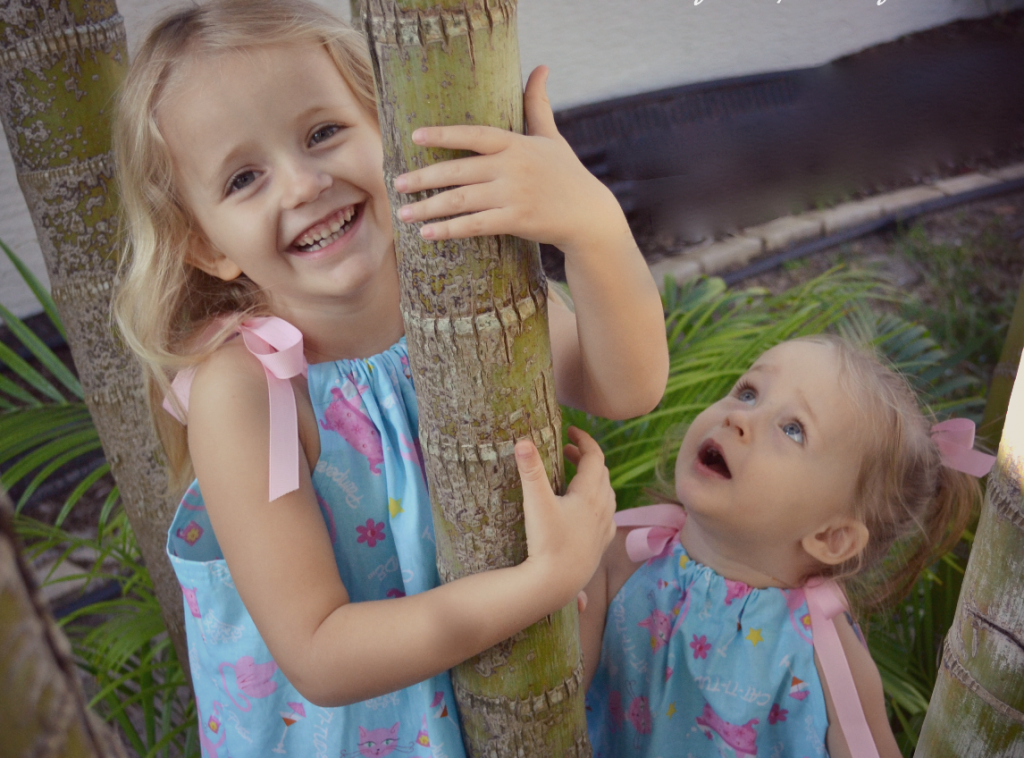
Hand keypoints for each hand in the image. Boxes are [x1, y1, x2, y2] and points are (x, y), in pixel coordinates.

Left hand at [393, 66, 626, 255]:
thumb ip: (537, 105)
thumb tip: (541, 67)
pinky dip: (450, 230)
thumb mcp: (551, 137)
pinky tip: (428, 234)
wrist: (588, 216)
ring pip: (461, 200)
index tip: (415, 137)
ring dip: (429, 207)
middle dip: (423, 178)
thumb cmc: (566, 174)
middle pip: (458, 170)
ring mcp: (514, 195)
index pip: (475, 135)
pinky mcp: (516, 220)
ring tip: (403, 214)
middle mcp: (512, 167)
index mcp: (516, 145)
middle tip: (396, 183)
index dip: (444, 134)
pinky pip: (475, 225)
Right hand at [515, 426, 616, 608]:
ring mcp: (604, 527)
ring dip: (593, 480)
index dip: (584, 439)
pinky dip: (598, 502)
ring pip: (607, 494)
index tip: (571, 430)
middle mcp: (603, 508)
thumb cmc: (547, 542)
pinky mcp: (601, 544)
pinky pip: (606, 515)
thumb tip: (523, 441)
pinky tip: (586, 510)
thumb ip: (530, 471)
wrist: (557, 583)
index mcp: (590, 494)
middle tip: (567, 451)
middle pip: (601, 473)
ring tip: (575, 477)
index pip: (594, 456)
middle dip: (586, 458)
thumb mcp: (536, 503)